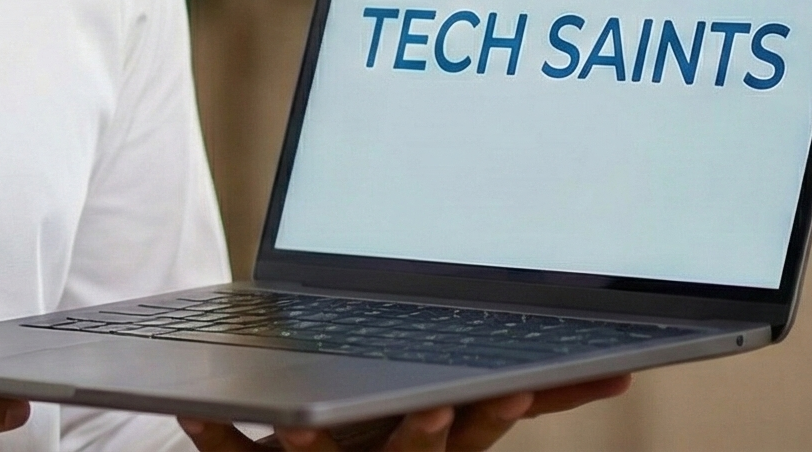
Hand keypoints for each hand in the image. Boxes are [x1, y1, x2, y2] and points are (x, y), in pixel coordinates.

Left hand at [177, 374, 630, 451]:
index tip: (520, 390)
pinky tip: (192, 408)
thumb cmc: (372, 441)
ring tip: (310, 426)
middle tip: (452, 404)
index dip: (498, 414)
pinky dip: (215, 432)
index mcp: (423, 441)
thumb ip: (515, 397)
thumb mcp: (442, 415)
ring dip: (320, 441)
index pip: (475, 433)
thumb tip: (618, 368)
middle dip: (432, 432)